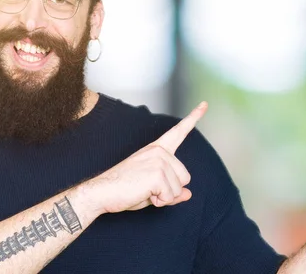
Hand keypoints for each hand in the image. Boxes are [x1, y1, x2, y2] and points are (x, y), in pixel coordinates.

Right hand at [86, 102, 207, 214]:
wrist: (101, 192)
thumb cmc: (124, 189)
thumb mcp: (152, 189)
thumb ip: (171, 190)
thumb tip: (188, 194)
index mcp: (157, 149)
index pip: (179, 131)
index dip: (194, 118)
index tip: (204, 104)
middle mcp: (160, 151)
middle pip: (185, 177)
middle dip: (170, 190)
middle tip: (146, 188)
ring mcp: (160, 161)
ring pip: (179, 189)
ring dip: (164, 197)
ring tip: (143, 190)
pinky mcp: (158, 174)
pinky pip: (171, 196)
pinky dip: (159, 201)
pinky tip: (144, 193)